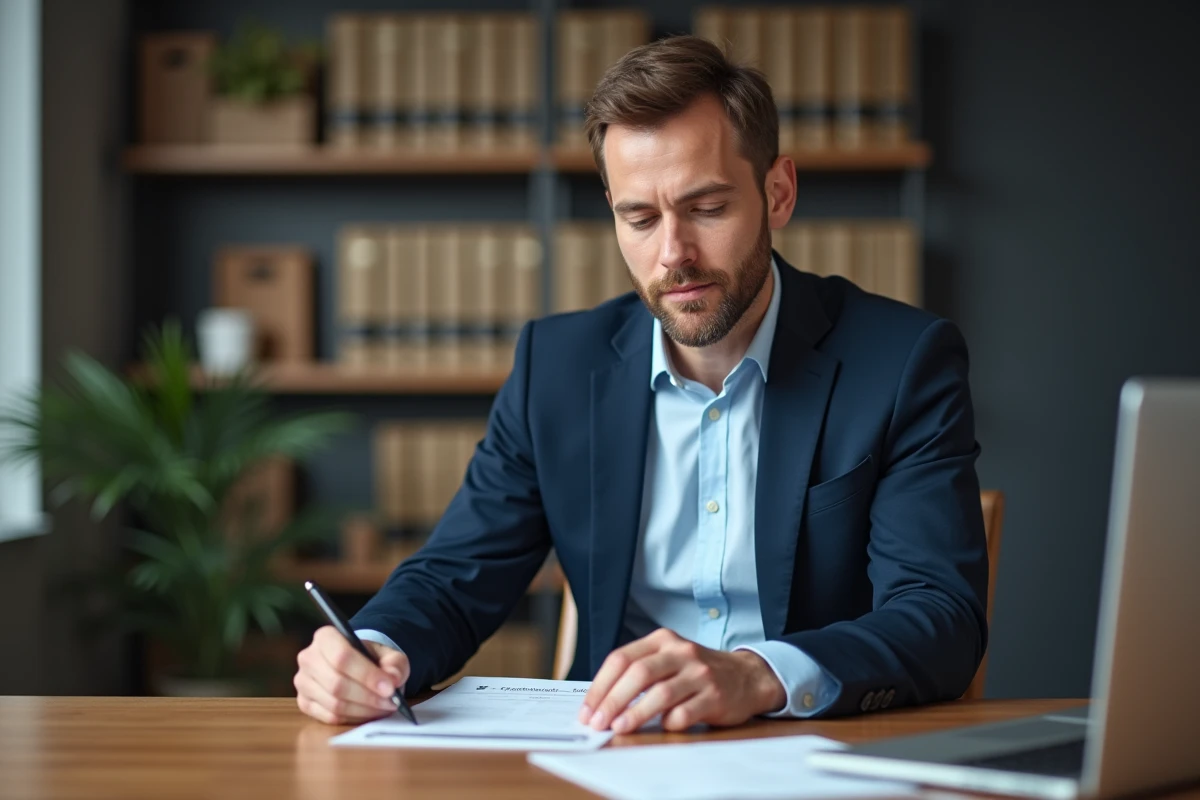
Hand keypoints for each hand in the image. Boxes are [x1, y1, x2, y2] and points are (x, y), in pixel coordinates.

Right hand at [294, 626, 410, 724]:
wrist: (356, 665)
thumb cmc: (370, 658)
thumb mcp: (389, 655)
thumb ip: (395, 664)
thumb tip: (393, 680)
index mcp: (326, 637)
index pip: (342, 657)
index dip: (367, 675)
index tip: (389, 688)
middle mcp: (308, 658)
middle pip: (337, 684)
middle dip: (368, 697)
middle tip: (390, 702)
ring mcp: (303, 682)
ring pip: (333, 704)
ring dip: (363, 710)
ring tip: (383, 708)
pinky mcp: (304, 703)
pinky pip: (329, 717)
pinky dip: (352, 719)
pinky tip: (368, 713)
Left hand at [578, 628, 785, 732]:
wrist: (746, 677)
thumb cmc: (696, 672)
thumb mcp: (668, 660)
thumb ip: (639, 673)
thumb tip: (600, 705)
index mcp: (662, 640)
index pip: (621, 658)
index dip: (600, 686)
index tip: (587, 710)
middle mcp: (680, 651)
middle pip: (638, 673)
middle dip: (613, 700)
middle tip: (597, 722)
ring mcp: (699, 672)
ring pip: (661, 692)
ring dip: (636, 713)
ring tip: (620, 728)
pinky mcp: (715, 695)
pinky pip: (686, 711)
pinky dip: (669, 722)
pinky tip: (662, 728)